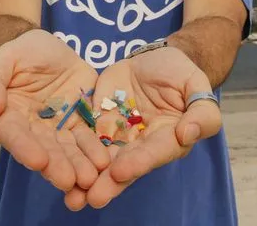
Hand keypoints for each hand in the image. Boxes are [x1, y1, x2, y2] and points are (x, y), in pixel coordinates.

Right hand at [0, 29, 109, 191]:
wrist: (50, 48)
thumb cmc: (22, 53)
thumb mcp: (4, 58)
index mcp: (9, 116)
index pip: (14, 135)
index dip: (25, 148)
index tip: (37, 161)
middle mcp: (34, 130)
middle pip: (44, 150)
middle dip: (56, 166)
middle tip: (69, 181)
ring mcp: (59, 128)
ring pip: (69, 150)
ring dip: (79, 166)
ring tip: (90, 178)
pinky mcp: (82, 122)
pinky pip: (90, 138)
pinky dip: (97, 150)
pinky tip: (106, 161)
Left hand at [64, 46, 221, 209]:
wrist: (153, 59)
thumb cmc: (180, 74)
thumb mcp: (196, 86)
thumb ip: (201, 113)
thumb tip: (188, 134)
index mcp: (168, 140)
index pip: (153, 154)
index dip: (138, 163)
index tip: (120, 172)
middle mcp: (141, 145)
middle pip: (124, 166)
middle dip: (108, 183)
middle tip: (90, 198)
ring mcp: (118, 135)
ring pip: (101, 160)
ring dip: (87, 178)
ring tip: (71, 196)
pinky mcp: (98, 123)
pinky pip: (83, 138)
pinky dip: (71, 153)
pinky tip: (55, 165)